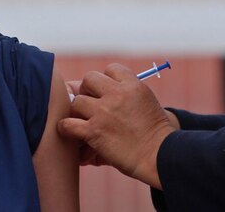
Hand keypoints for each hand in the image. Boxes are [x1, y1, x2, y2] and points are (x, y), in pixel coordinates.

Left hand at [57, 64, 176, 188]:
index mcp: (133, 86)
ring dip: (78, 111)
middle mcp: (117, 94)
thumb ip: (129, 93)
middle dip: (88, 90)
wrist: (159, 156)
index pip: (111, 69)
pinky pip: (68, 124)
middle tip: (91, 103)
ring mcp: (104, 112)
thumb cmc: (156, 133)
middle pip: (89, 79)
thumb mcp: (147, 102)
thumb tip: (109, 91)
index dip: (106, 79)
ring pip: (77, 100)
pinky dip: (66, 128)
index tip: (107, 91)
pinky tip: (69, 131)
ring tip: (83, 120)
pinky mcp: (94, 131)